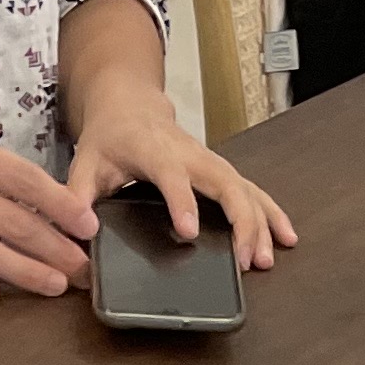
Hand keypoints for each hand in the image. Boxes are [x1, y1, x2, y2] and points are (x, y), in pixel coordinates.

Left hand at [66, 81, 296, 273]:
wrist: (130, 105)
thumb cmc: (108, 139)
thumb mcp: (85, 163)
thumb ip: (78, 197)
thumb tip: (78, 235)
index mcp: (153, 150)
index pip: (172, 175)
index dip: (182, 201)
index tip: (189, 232)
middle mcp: (189, 154)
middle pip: (225, 183)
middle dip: (241, 221)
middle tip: (246, 259)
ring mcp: (210, 161)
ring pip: (245, 188)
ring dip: (261, 223)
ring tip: (267, 258)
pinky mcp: (221, 170)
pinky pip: (252, 190)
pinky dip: (271, 212)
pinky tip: (286, 236)